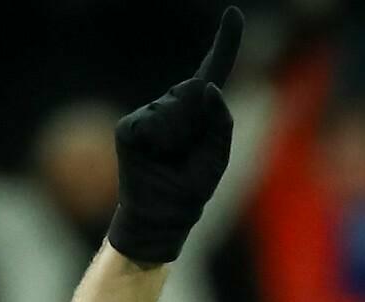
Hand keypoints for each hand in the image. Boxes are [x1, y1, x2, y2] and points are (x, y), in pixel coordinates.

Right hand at [106, 7, 243, 264]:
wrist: (162, 218)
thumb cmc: (191, 188)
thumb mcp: (218, 155)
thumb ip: (220, 119)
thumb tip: (204, 84)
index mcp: (197, 112)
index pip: (212, 71)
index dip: (225, 42)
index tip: (234, 12)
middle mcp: (170, 105)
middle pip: (195, 95)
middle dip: (200, 125)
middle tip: (188, 157)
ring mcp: (147, 115)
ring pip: (175, 110)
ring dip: (180, 138)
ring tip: (171, 162)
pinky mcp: (129, 128)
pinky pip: (153, 123)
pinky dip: (160, 141)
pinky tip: (154, 159)